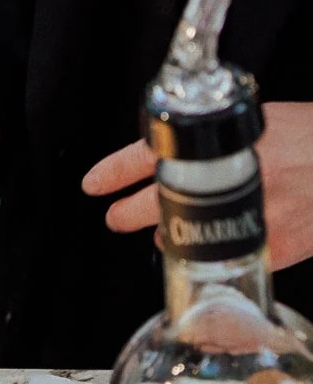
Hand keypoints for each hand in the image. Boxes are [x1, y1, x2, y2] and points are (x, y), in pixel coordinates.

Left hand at [83, 102, 312, 269]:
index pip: (147, 155)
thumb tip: (166, 155)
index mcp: (223, 143)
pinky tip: (212, 245)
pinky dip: (210, 254)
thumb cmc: (312, 137)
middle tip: (117, 216)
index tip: (94, 185)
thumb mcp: (256, 124)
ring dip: (170, 235)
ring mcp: (251, 217)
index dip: (113, 173)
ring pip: (184, 238)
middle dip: (128, 214)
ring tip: (169, 229)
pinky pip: (221, 259)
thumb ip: (210, 141)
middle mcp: (231, 181)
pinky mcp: (272, 247)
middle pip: (153, 205)